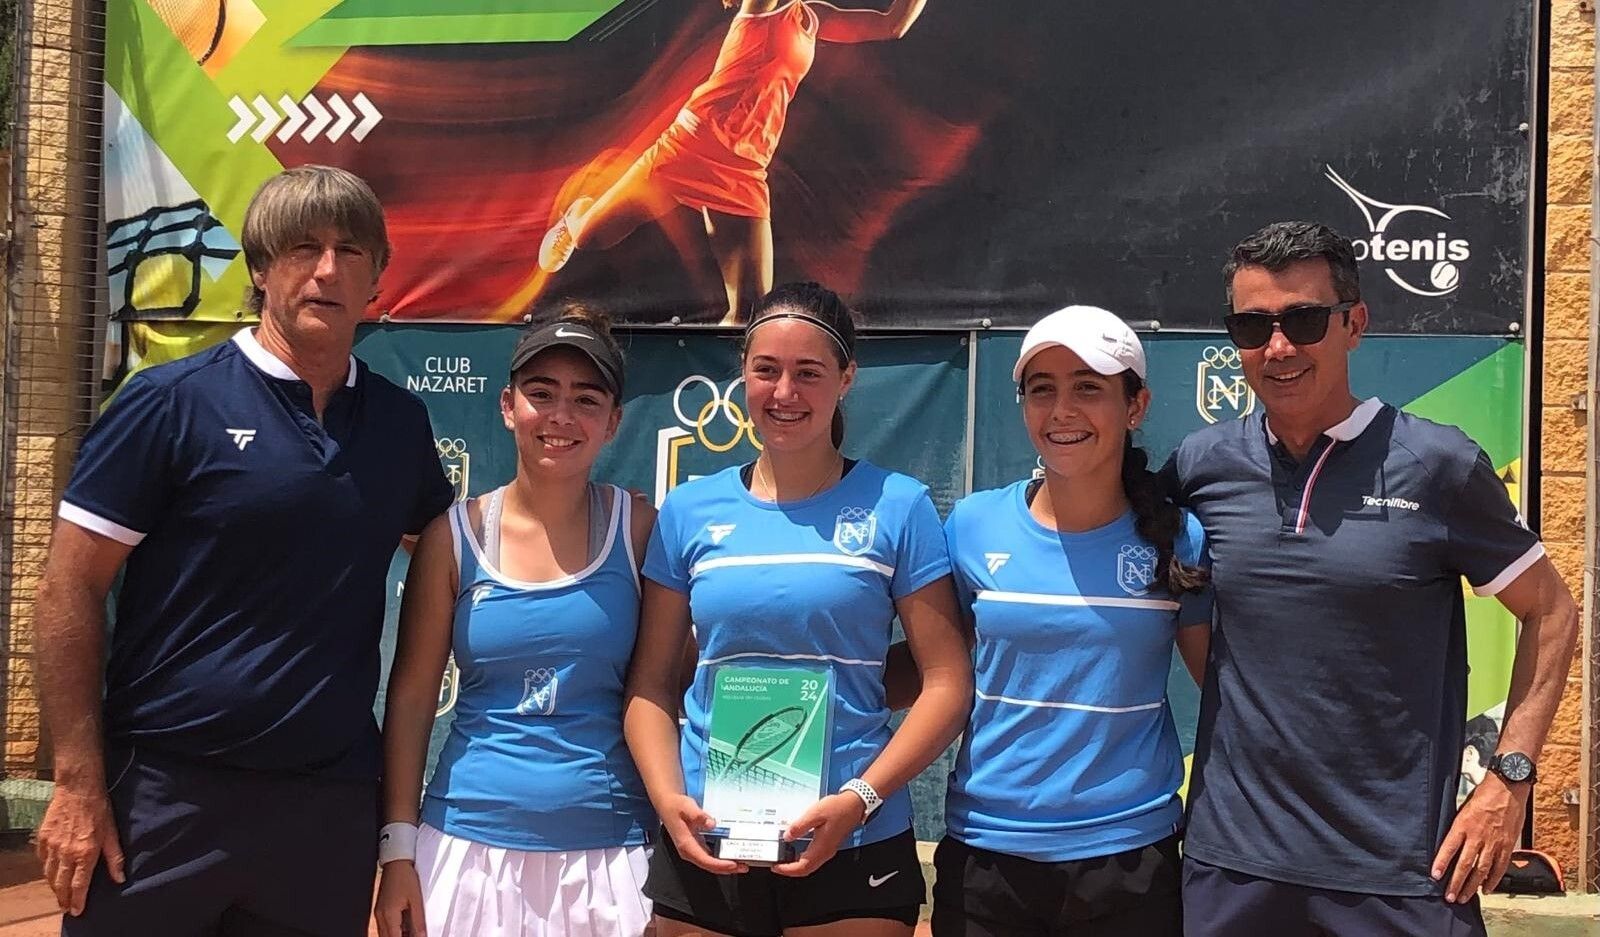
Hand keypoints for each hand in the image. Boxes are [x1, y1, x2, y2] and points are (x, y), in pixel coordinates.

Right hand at [35, 785, 123, 915]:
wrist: (78, 789)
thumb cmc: (99, 810)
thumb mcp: (112, 833)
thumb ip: (115, 858)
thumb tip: (120, 878)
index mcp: (85, 853)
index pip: (79, 885)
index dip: (78, 900)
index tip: (77, 911)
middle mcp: (66, 853)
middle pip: (61, 884)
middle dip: (63, 898)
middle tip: (66, 907)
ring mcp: (52, 846)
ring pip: (50, 874)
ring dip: (54, 887)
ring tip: (59, 894)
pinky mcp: (43, 839)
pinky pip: (43, 861)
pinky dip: (47, 870)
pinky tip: (52, 872)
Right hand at [375, 860, 427, 936]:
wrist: (396, 863)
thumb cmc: (406, 877)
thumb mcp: (416, 900)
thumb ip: (418, 921)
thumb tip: (422, 936)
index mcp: (389, 915)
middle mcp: (381, 916)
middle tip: (414, 935)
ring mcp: (379, 913)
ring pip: (385, 933)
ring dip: (396, 935)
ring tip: (411, 932)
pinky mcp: (380, 909)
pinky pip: (385, 926)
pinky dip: (394, 930)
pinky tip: (405, 929)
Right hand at [660, 794, 746, 874]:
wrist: (667, 804)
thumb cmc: (676, 806)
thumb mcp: (687, 807)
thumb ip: (699, 816)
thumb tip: (711, 823)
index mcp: (686, 844)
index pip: (704, 860)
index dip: (720, 865)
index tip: (733, 864)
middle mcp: (689, 851)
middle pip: (709, 866)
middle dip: (727, 869)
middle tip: (744, 867)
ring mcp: (693, 850)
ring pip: (710, 864)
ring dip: (725, 866)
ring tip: (741, 864)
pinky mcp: (696, 847)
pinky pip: (710, 857)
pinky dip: (721, 859)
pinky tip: (731, 856)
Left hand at [772, 792, 866, 877]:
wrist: (854, 805)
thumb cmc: (838, 808)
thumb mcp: (815, 813)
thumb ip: (800, 826)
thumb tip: (787, 836)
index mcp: (822, 847)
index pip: (802, 867)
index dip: (787, 870)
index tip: (776, 867)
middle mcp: (825, 852)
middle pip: (805, 870)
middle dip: (789, 871)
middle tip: (776, 865)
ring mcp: (828, 850)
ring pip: (810, 866)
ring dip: (796, 866)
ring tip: (783, 859)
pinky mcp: (829, 845)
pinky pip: (813, 859)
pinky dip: (802, 860)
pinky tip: (795, 852)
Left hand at [1431, 773, 1526, 902]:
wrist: (1507, 789)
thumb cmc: (1483, 796)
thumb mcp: (1462, 808)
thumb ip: (1457, 826)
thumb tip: (1448, 843)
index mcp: (1463, 825)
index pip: (1449, 848)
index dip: (1441, 863)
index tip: (1435, 876)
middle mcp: (1477, 836)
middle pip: (1465, 864)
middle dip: (1456, 883)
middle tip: (1449, 897)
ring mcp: (1493, 843)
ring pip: (1481, 870)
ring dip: (1472, 886)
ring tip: (1463, 897)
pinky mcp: (1507, 846)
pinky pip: (1499, 867)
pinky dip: (1492, 880)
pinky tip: (1485, 889)